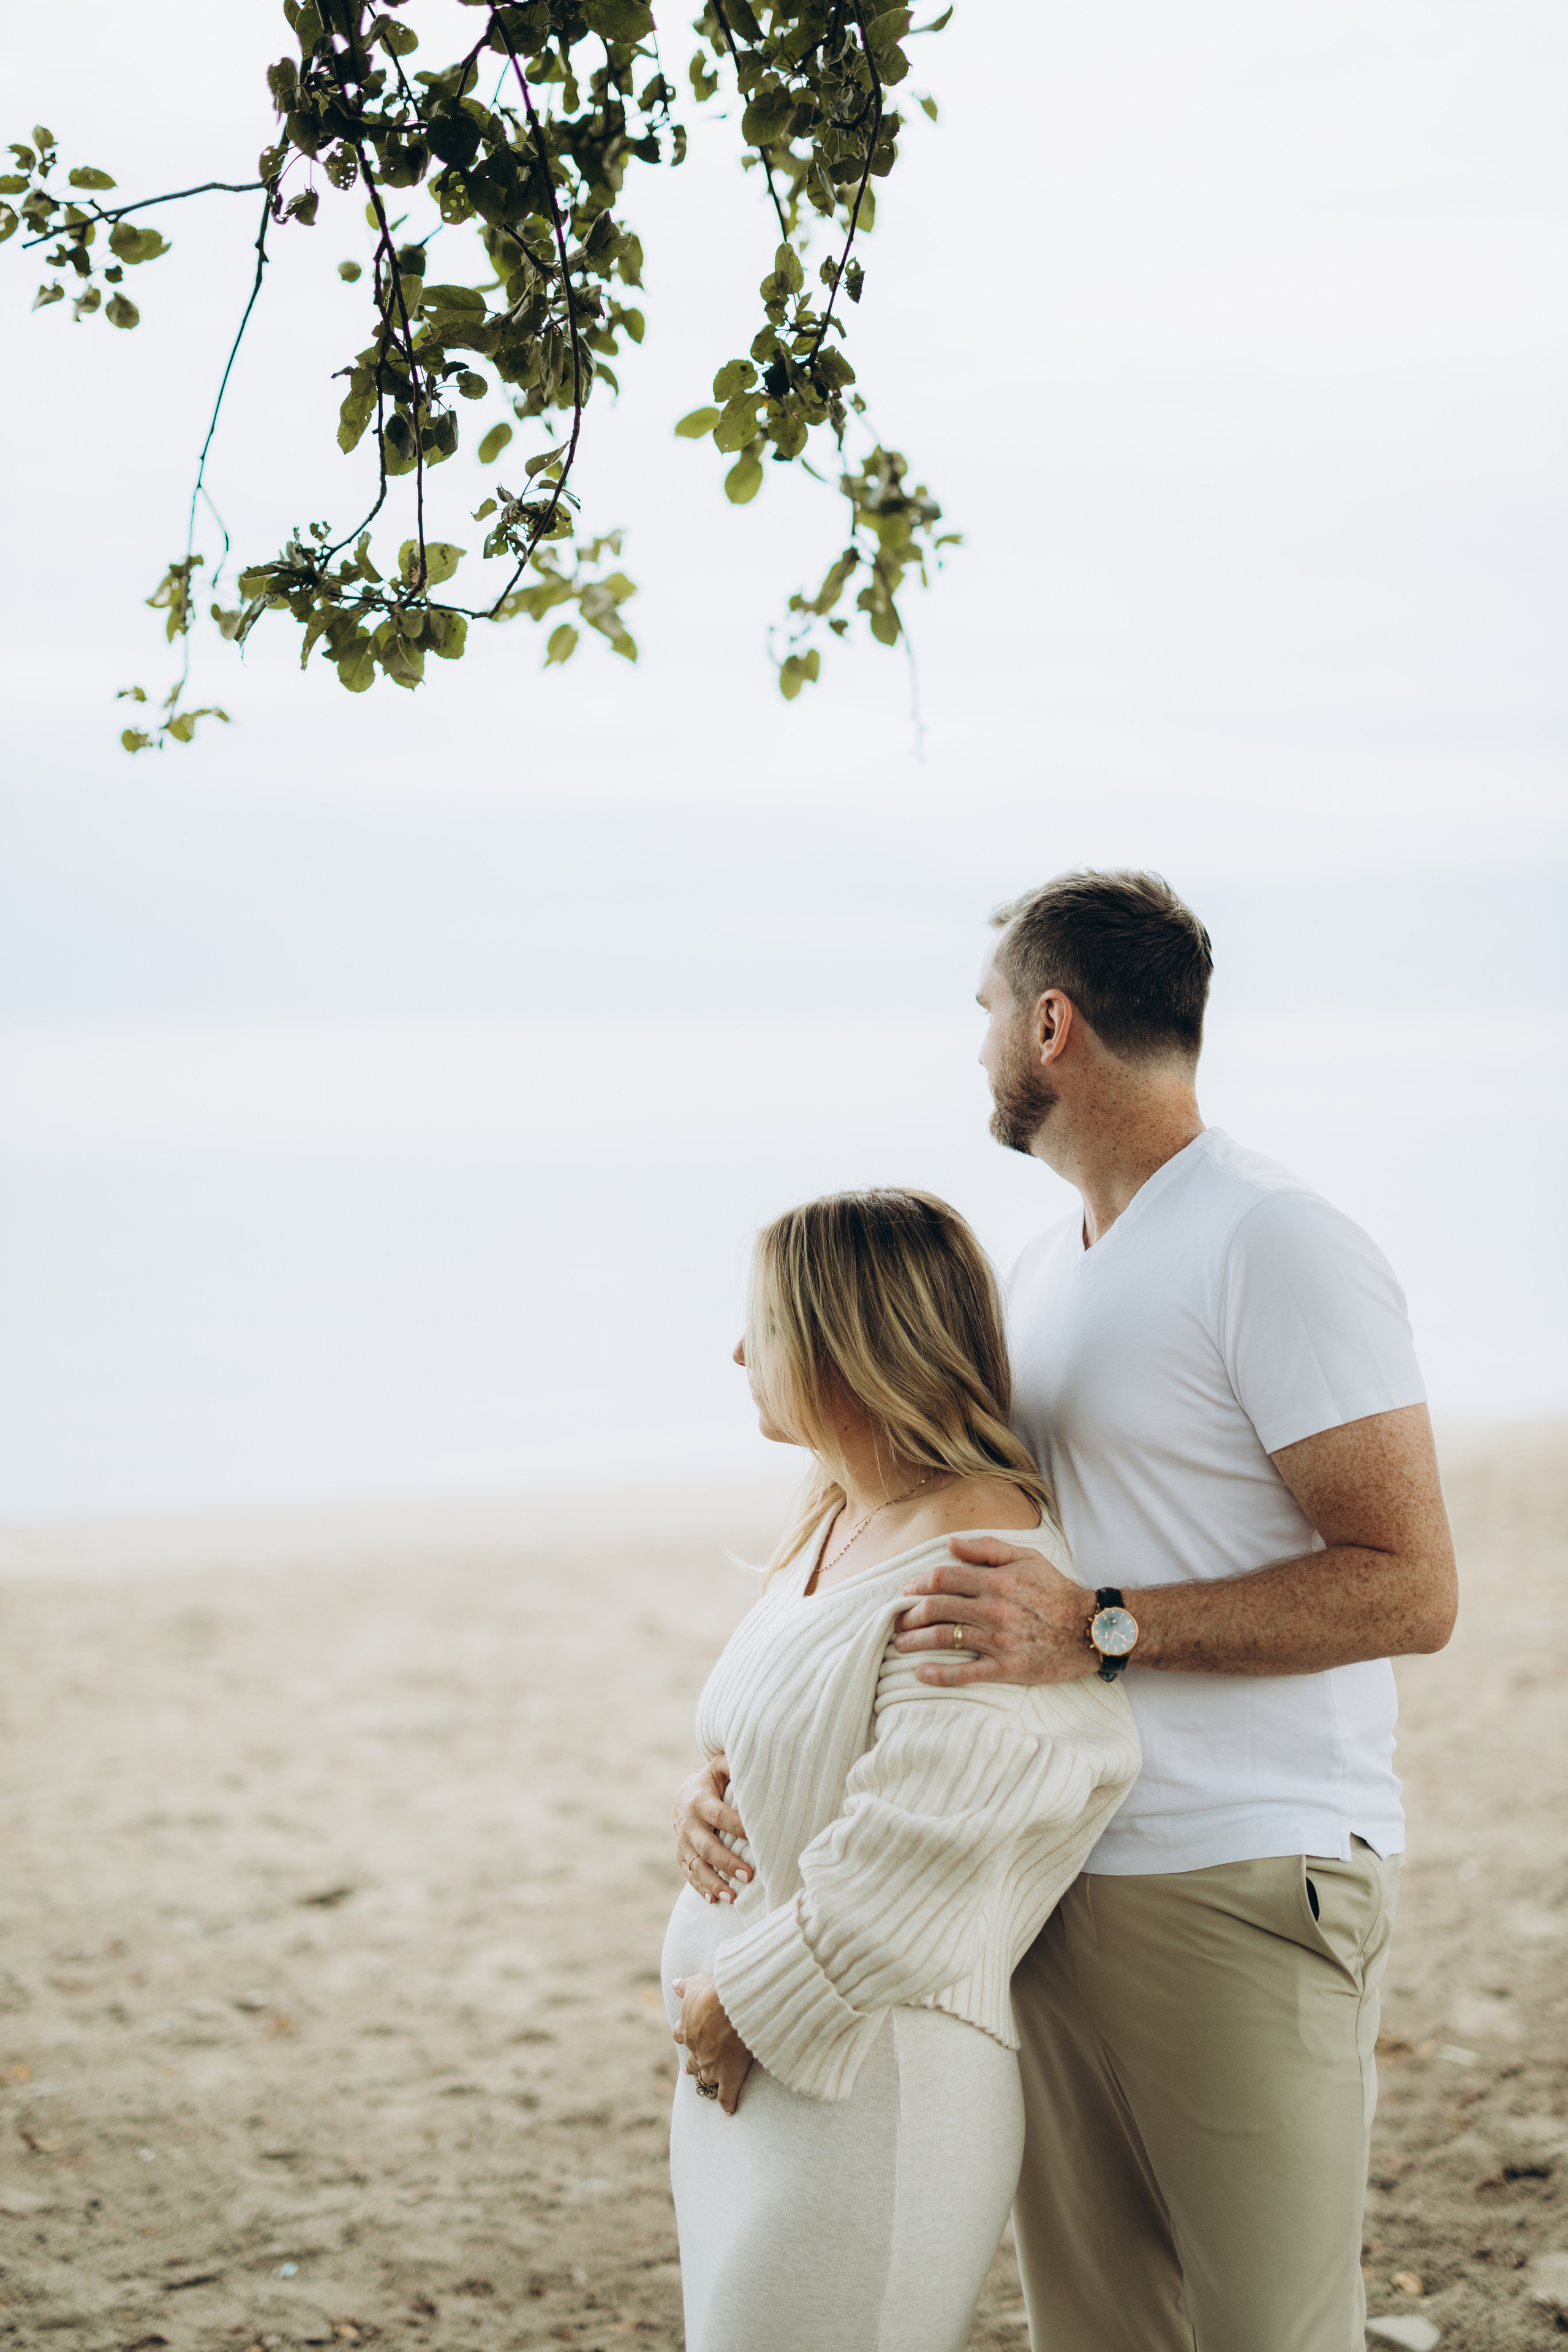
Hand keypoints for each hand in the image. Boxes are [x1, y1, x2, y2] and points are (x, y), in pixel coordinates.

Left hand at [672, 1972, 753, 2113]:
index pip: (680, 2035)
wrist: (734, 2006)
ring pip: (706, 2080)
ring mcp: (711, 2066)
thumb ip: (685, 1986)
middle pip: (691, 2063)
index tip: (688, 2037)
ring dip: (708, 2083)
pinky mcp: (728, 2077)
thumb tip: (674, 1983)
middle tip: (696, 2068)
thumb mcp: (697, 1984)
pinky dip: (727, 2103)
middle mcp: (696, 2051)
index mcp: (686, 2029)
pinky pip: (726, 2096)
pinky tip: (729, 2110)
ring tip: (711, 2089)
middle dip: (694, 2065)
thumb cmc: (715, 1992)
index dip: (685, 2036)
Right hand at [673, 1752, 751, 1903]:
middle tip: (749, 1875)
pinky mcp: (681, 1855)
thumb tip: (756, 1763)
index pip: (718, 1815)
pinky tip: (714, 1901)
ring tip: (733, 1897)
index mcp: (699, 1799)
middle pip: (707, 1846)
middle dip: (727, 1862)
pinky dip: (700, 1888)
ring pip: (696, 1866)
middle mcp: (688, 1823)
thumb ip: (733, 1765)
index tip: (754, 1836)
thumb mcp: (720, 1766)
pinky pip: (689, 1874)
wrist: (684, 1794)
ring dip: (714, 1882)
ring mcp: (683, 1842)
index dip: (735, 1825)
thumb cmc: (713, 1780)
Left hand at [894, 1537, 1097, 1685]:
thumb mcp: (1027, 1558)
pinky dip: (938, 1675)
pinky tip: (920, 1674)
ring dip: (915, 1641)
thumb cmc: (1056, 1591)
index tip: (907, 1590)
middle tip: (897, 1619)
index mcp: (997, 1581)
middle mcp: (994, 1609)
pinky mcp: (1006, 1667)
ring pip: (944, 1639)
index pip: (943, 1579)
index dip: (918, 1584)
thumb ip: (987, 1550)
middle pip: (936, 1608)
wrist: (1090, 1629)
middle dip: (910, 1614)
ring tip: (900, 1643)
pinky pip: (965, 1673)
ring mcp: (999, 1640)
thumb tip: (950, 1543)